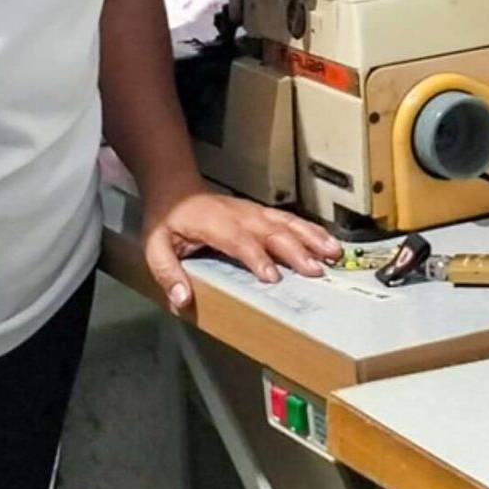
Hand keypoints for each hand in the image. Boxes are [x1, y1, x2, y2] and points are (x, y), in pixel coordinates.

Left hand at [142, 188, 341, 312]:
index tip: (273, 278)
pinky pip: (289, 220)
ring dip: (311, 237)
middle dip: (295, 250)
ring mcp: (253, 211)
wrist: (176, 190)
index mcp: (213, 223)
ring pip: (286, 222)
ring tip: (333, 253)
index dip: (256, 257)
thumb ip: (167, 273)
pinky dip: (311, 230)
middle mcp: (239, 214)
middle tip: (316, 271)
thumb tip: (182, 298)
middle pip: (270, 230)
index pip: (238, 240)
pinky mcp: (262, 213)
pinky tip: (328, 242)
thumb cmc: (167, 222)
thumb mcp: (155, 247)